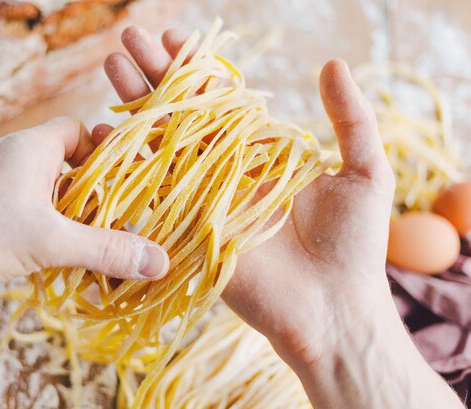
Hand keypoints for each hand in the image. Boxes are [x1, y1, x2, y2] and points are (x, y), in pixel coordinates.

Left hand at [0, 117, 168, 408]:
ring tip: (95, 247)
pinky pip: (31, 216)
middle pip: (69, 166)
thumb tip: (160, 261)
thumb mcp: (48, 240)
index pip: (78, 131)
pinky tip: (60, 261)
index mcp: (31, 148)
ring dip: (73, 219)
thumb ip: (106, 249)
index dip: (105, 150)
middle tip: (120, 221)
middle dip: (96, 194)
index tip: (129, 178)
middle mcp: (14, 161)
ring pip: (50, 196)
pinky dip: (50, 234)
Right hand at [101, 25, 394, 363]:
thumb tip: (331, 62)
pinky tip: (105, 128)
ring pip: (163, 143)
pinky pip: (153, 190)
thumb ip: (348, 118)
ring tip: (113, 63)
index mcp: (262, 154)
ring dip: (137, 104)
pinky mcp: (187, 228)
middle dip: (157, 76)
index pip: (222, 102)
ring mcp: (203, 199)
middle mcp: (227, 172)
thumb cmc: (355, 246)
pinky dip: (129, 160)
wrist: (332, 309)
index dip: (198, 70)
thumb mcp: (365, 172)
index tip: (176, 38)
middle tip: (129, 38)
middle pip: (184, 115)